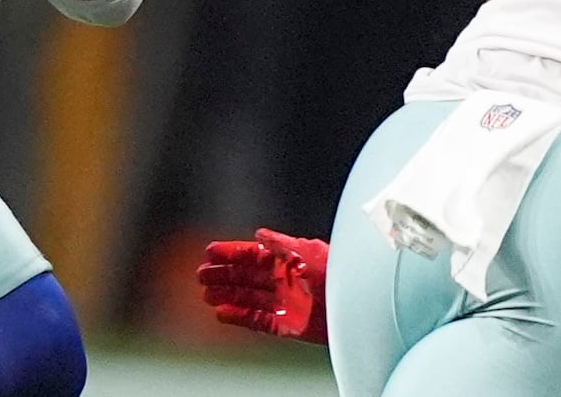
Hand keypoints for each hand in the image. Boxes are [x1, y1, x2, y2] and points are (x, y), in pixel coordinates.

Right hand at [197, 228, 328, 343]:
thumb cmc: (337, 273)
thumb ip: (281, 244)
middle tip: (201, 275)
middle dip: (223, 275)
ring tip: (206, 295)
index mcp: (287, 261)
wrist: (359, 305)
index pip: (252, 255)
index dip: (230, 253)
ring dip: (227, 295)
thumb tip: (258, 234)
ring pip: (248, 298)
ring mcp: (285, 303)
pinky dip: (240, 316)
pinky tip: (222, 313)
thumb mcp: (307, 252)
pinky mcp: (288, 326)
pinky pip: (258, 321)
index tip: (209, 251)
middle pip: (246, 277)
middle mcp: (283, 281)